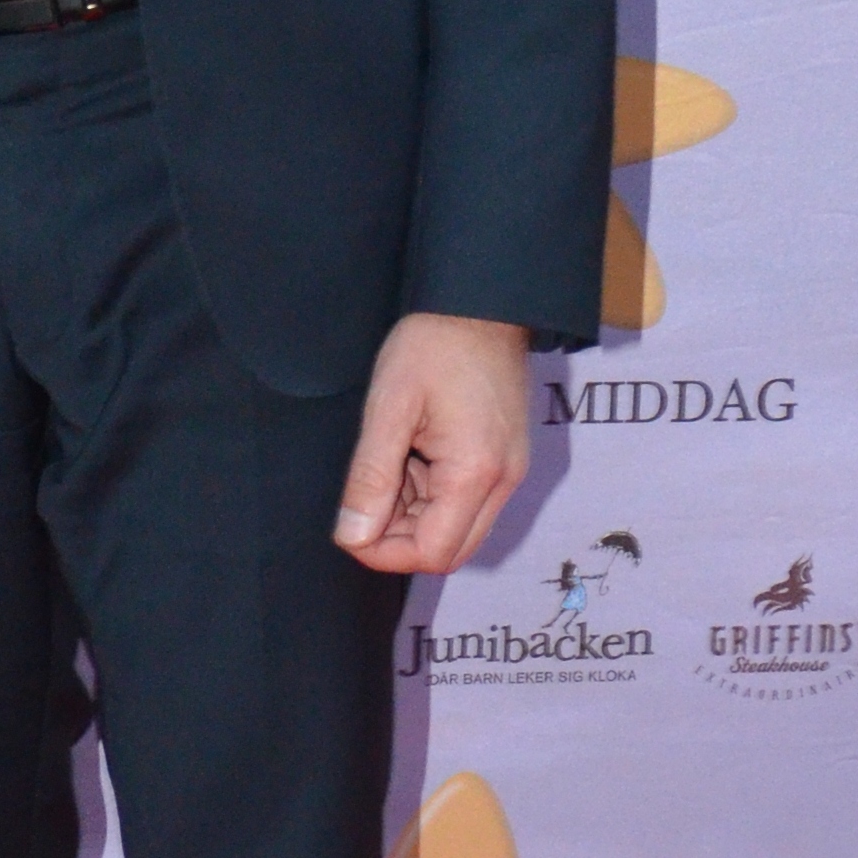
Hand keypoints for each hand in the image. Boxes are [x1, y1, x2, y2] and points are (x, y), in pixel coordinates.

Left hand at [332, 315, 530, 577]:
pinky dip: (432, 498)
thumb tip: (352, 535)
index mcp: (475, 474)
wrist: (482, 304)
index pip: (432, 553)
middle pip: (450, 551)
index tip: (349, 529)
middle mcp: (503, 482)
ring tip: (388, 468)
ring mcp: (508, 472)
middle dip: (400, 541)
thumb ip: (370, 477)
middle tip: (364, 503)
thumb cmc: (433, 345)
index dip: (384, 553)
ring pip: (458, 530)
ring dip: (414, 517)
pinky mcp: (505, 460)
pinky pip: (468, 503)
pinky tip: (409, 459)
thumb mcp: (389, 408)